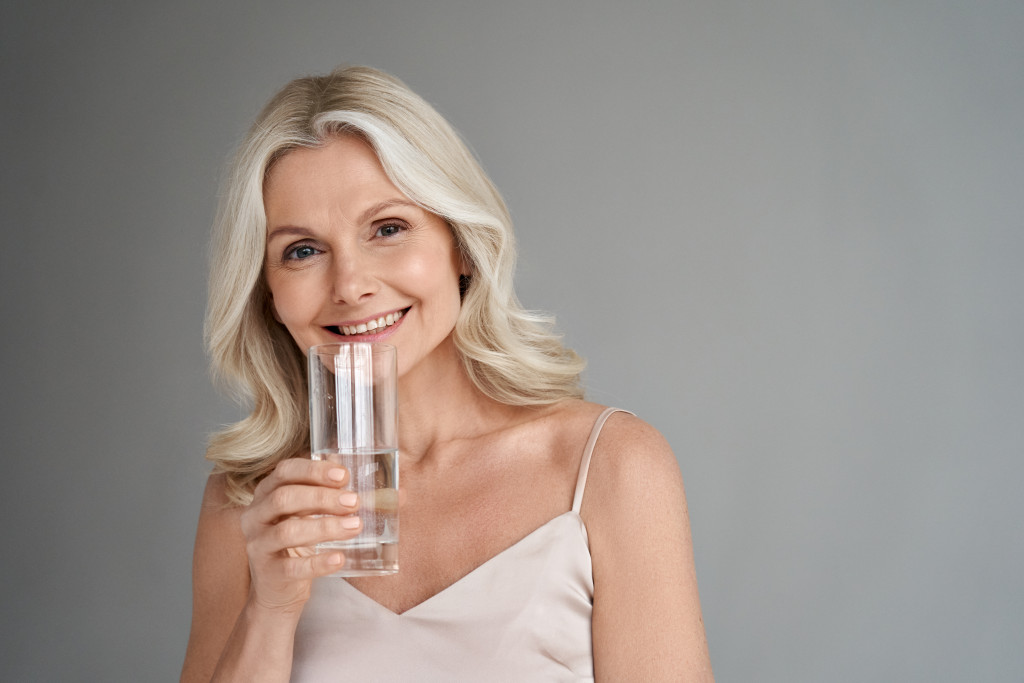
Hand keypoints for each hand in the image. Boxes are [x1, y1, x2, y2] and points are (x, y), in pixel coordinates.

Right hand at [239, 458, 361, 614]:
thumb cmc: (302, 543)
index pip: (284, 471)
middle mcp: (256, 516)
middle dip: (322, 497)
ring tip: (355, 526)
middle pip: (284, 498)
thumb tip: (399, 494)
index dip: (313, 469)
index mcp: (266, 493)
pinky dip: (318, 562)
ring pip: (287, 531)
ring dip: (325, 527)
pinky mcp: (269, 574)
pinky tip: (340, 557)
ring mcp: (259, 545)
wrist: (279, 591)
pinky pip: (292, 567)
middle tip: (354, 502)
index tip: (344, 475)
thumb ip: (347, 500)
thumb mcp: (316, 516)